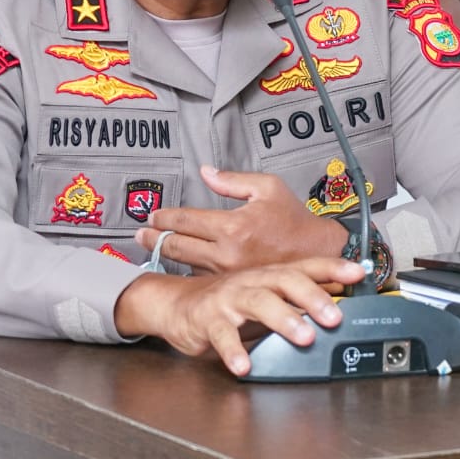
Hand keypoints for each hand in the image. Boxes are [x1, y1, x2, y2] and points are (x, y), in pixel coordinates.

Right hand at [114, 257, 362, 375]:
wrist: (177, 304)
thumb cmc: (228, 302)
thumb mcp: (266, 299)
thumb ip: (296, 304)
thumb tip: (337, 312)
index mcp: (270, 276)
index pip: (305, 267)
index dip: (332, 268)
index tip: (357, 274)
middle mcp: (252, 281)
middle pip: (285, 280)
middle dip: (313, 296)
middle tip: (335, 316)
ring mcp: (229, 298)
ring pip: (259, 302)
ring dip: (284, 318)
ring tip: (304, 337)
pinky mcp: (207, 319)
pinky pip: (222, 334)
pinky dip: (233, 351)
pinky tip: (244, 366)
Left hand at [136, 166, 347, 273]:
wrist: (318, 255)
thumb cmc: (295, 221)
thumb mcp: (268, 188)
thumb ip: (232, 180)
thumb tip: (206, 172)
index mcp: (232, 226)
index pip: (184, 221)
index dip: (163, 217)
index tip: (153, 215)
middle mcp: (225, 253)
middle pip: (175, 246)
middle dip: (153, 238)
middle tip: (141, 233)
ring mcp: (227, 273)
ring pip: (184, 264)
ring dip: (165, 255)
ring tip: (152, 246)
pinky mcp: (233, 286)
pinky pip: (201, 276)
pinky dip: (187, 268)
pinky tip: (179, 263)